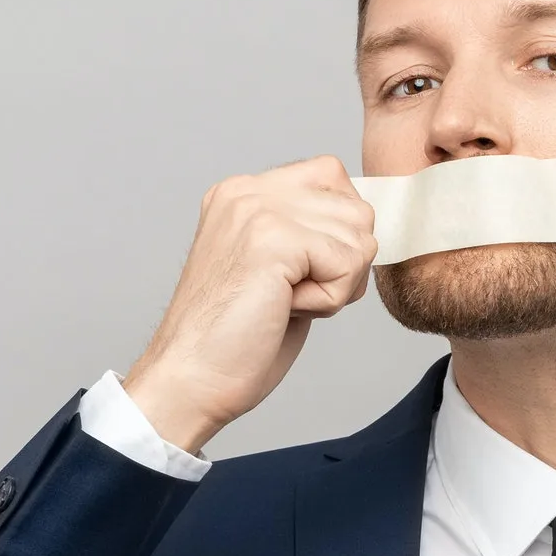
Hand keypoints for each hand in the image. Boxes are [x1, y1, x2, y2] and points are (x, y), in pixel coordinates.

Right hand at [122, 155, 376, 453]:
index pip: (331, 175)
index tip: (299, 273)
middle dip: (342, 266)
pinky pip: (347, 264)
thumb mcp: (276, 270)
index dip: (339, 232)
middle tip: (289, 296)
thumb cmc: (233, 341)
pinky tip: (284, 310)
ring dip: (335, 286)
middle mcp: (247, 191)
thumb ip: (310, 236)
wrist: (190, 379)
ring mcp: (258, 209)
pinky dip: (329, 301)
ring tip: (283, 303)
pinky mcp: (272, 238)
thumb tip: (365, 227)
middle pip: (356, 210)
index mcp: (242, 193)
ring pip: (359, 238)